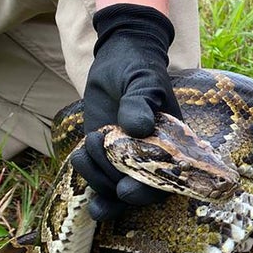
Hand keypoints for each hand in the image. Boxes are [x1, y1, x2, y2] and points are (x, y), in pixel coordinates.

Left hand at [71, 3, 180, 220]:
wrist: (118, 60)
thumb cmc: (139, 68)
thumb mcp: (142, 80)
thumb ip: (140, 102)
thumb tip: (138, 128)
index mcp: (172, 146)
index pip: (166, 181)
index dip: (148, 192)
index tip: (126, 191)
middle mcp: (152, 159)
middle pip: (138, 193)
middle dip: (116, 188)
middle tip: (100, 164)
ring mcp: (126, 160)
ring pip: (113, 189)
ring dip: (97, 176)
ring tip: (90, 143)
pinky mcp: (104, 156)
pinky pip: (96, 178)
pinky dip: (86, 174)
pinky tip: (80, 156)